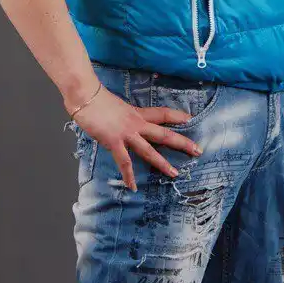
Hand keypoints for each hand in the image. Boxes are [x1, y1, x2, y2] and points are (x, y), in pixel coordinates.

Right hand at [69, 87, 202, 190]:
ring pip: (150, 150)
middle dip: (182, 142)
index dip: (177, 115)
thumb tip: (122, 123)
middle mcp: (136, 123)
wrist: (86, 96)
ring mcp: (126, 133)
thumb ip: (123, 117)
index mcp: (137, 113)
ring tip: (175, 174)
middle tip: (198, 150)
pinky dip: (128, 176)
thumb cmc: (97, 100)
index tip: (190, 118)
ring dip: (162, 163)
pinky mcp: (114, 141)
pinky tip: (132, 186)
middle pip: (164, 133)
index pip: (162, 113)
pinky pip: (124, 161)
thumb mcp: (116, 107)